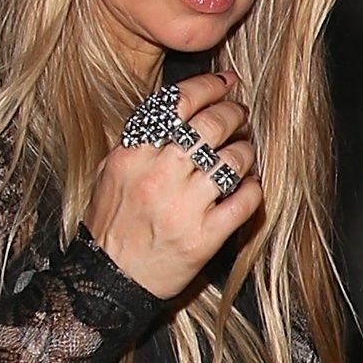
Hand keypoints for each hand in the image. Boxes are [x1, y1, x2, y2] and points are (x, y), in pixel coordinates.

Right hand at [88, 70, 260, 299]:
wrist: (108, 280)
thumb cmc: (110, 225)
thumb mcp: (110, 173)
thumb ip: (139, 141)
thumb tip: (175, 112)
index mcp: (133, 154)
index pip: (178, 103)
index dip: (209, 85)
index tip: (226, 82)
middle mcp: (159, 175)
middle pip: (211, 125)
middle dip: (234, 113)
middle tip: (240, 114)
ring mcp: (183, 207)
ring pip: (233, 160)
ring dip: (246, 150)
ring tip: (245, 151)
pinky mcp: (204, 237)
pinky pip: (244, 201)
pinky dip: (253, 188)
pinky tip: (250, 185)